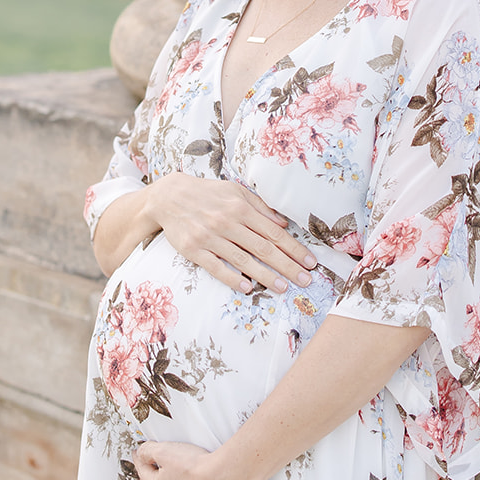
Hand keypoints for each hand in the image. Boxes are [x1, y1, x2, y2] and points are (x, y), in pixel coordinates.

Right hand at [150, 173, 315, 294]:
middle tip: (305, 280)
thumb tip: (283, 222)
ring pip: (243, 260)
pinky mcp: (194, 250)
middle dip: (287, 265)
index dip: (294, 248)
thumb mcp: (236, 192)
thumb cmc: (208, 194)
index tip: (310, 262)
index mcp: (241, 208)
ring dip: (265, 276)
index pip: (274, 232)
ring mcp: (210, 237)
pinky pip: (217, 267)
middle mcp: (228, 222)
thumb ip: (260, 207)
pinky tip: (248, 288)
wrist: (169, 197)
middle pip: (263, 248)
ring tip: (283, 287)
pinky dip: (233, 278)